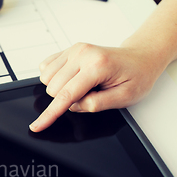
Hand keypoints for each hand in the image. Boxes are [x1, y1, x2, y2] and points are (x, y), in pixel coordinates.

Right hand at [30, 43, 163, 131]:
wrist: (140, 58)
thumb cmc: (135, 76)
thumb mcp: (125, 97)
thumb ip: (97, 104)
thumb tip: (74, 105)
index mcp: (97, 66)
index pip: (66, 96)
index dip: (49, 114)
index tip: (36, 126)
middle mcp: (83, 54)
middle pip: (53, 89)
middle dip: (65, 99)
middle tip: (88, 94)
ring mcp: (74, 50)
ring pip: (46, 79)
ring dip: (59, 89)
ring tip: (81, 86)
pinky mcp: (69, 50)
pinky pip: (46, 68)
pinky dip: (54, 77)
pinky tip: (71, 78)